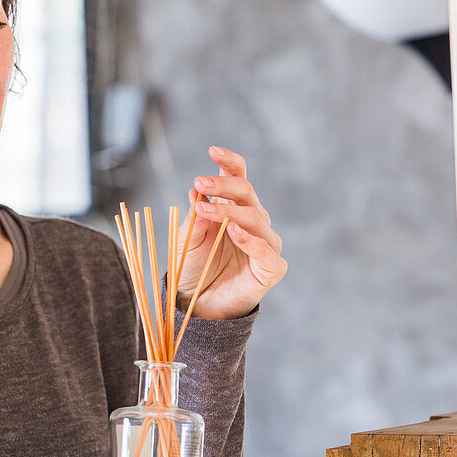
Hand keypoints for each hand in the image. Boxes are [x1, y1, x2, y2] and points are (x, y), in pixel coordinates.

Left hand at [176, 145, 286, 319]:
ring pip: (255, 218)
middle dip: (223, 185)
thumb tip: (196, 189)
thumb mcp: (185, 239)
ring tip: (205, 209)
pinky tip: (232, 230)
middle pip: (247, 193)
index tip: (213, 150)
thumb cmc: (192, 268)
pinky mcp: (271, 267)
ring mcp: (265, 243)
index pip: (238, 177)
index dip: (229, 162)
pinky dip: (250, 239)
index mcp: (234, 208)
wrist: (197, 306)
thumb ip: (194, 217)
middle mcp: (253, 221)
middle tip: (199, 182)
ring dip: (228, 211)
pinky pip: (266, 250)